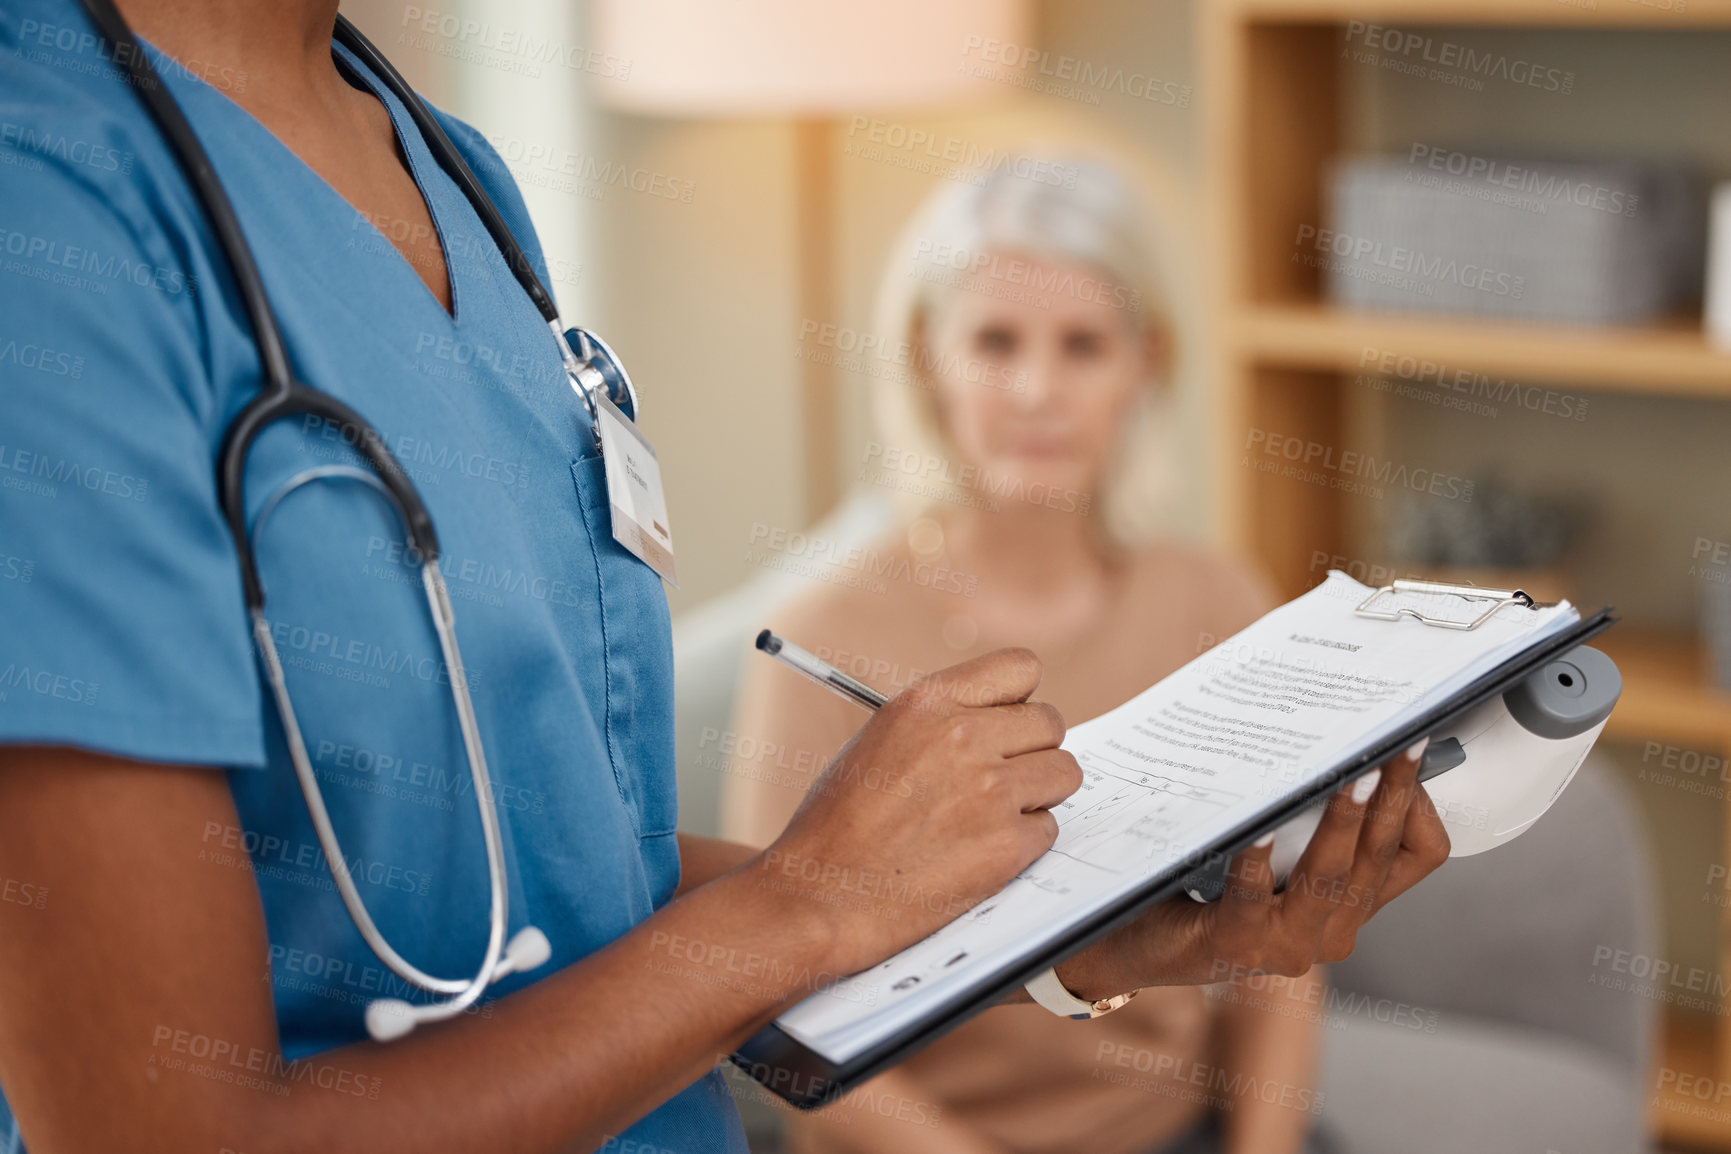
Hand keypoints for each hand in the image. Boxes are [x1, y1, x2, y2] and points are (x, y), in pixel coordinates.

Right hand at [756, 649, 1080, 976]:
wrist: (818, 896)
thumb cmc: (837, 825)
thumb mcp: (880, 741)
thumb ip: (941, 723)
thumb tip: (1000, 721)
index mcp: (927, 702)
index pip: (1021, 668)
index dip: (1019, 700)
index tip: (1009, 723)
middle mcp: (964, 736)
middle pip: (1051, 723)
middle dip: (1032, 750)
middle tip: (1003, 779)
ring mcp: (991, 791)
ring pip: (1064, 773)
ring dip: (1038, 795)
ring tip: (994, 817)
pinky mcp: (1006, 845)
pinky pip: (1049, 829)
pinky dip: (1024, 844)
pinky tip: (980, 853)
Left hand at [1055, 740, 1448, 996]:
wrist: (1128, 938)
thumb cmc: (1201, 880)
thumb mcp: (1270, 848)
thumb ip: (1306, 814)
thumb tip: (1337, 734)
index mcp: (1349, 905)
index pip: (1416, 855)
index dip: (1418, 805)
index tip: (1408, 749)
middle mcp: (1331, 932)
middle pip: (1378, 858)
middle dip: (1390, 795)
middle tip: (1396, 741)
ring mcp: (1285, 946)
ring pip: (1330, 877)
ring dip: (1342, 820)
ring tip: (1349, 774)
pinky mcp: (1233, 947)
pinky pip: (1252, 895)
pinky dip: (1257, 857)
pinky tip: (1258, 824)